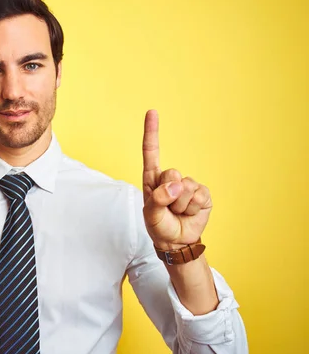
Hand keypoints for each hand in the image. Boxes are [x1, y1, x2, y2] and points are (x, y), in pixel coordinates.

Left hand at [142, 110, 212, 249]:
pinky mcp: (202, 194)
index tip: (152, 112)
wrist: (176, 241)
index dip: (152, 132)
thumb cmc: (159, 225)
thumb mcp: (151, 215)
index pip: (151, 152)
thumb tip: (175, 186)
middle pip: (171, 174)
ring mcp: (188, 185)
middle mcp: (170, 178)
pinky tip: (190, 213)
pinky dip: (193, 208)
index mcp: (153, 179)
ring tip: (177, 212)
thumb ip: (157, 200)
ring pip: (185, 187)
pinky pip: (199, 196)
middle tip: (168, 207)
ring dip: (180, 205)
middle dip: (168, 194)